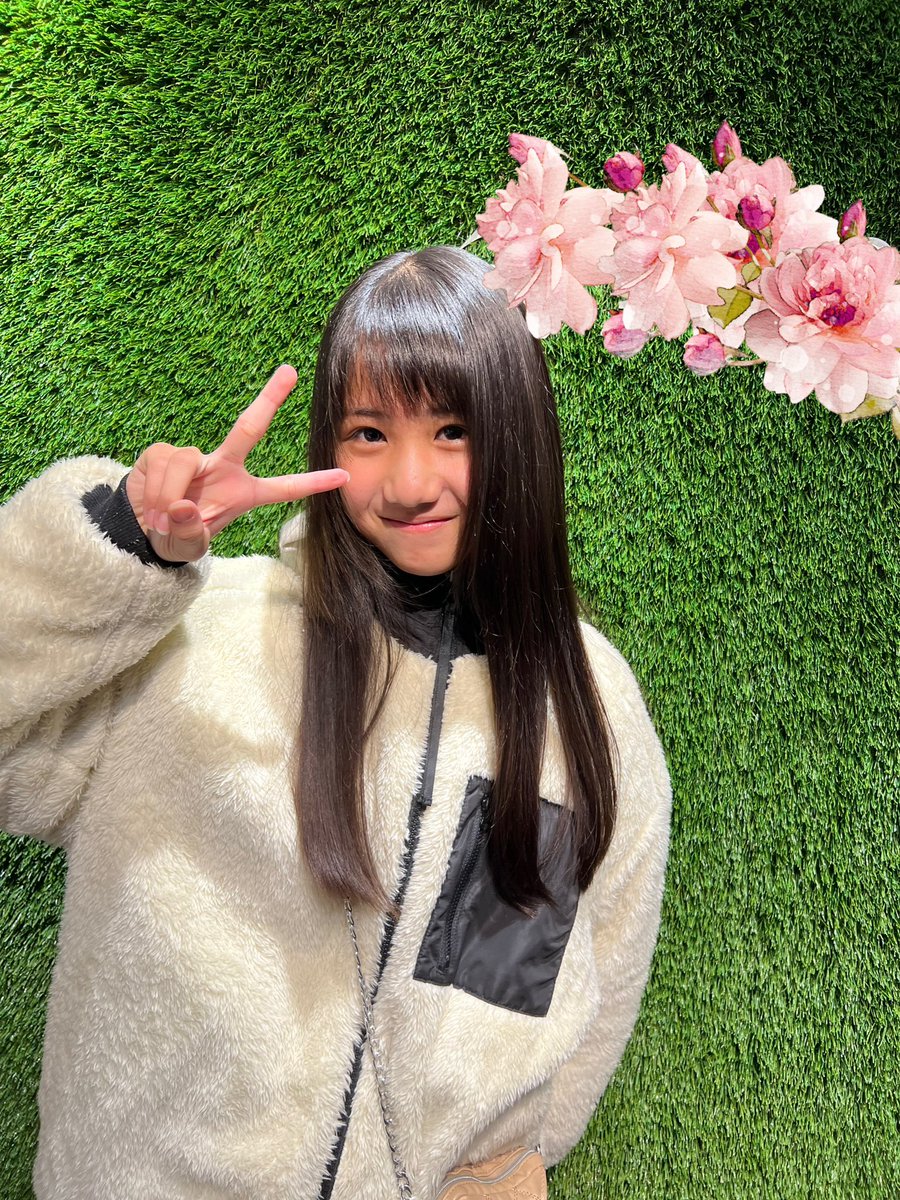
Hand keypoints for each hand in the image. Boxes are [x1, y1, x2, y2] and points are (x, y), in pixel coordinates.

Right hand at [126, 364, 347, 561]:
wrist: (140, 530)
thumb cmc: (175, 538)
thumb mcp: (188, 548)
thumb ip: (190, 534)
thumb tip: (183, 506)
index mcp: (243, 494)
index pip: (284, 488)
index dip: (313, 483)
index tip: (345, 476)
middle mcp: (223, 468)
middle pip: (249, 428)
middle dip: (270, 399)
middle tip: (290, 371)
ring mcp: (194, 457)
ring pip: (188, 460)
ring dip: (172, 494)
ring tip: (164, 520)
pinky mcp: (162, 452)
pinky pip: (164, 463)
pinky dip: (157, 490)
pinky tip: (152, 508)